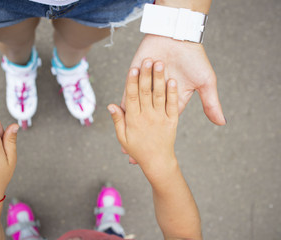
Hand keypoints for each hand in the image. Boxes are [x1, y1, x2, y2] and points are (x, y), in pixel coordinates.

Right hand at [109, 59, 177, 176]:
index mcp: (134, 119)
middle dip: (146, 75)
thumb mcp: (123, 137)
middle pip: (145, 92)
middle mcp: (147, 117)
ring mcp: (161, 118)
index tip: (132, 68)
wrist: (157, 162)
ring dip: (159, 79)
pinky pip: (172, 105)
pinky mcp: (172, 121)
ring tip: (159, 64)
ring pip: (159, 95)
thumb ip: (118, 120)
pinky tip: (172, 81)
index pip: (132, 96)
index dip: (132, 82)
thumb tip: (111, 104)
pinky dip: (172, 93)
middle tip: (147, 59)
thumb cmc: (138, 150)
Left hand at [120, 35, 224, 163]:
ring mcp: (146, 88)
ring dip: (129, 125)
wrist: (177, 36)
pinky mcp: (135, 78)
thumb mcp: (205, 83)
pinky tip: (116, 121)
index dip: (160, 137)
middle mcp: (157, 96)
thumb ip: (210, 103)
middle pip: (148, 120)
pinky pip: (127, 94)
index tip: (157, 154)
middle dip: (142, 137)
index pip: (165, 122)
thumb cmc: (193, 59)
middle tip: (134, 157)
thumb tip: (222, 123)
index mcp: (173, 99)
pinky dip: (121, 106)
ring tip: (123, 144)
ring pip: (136, 110)